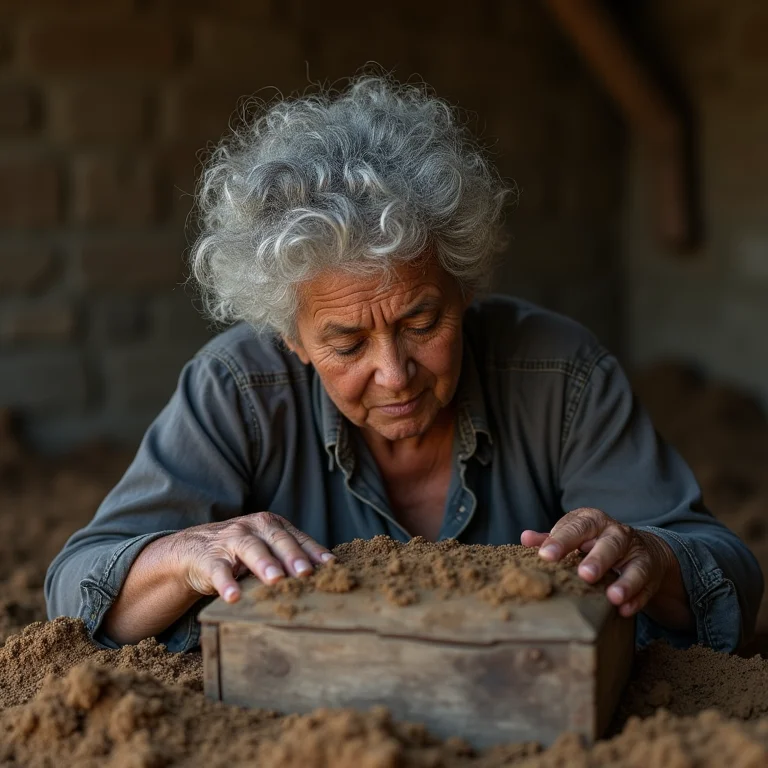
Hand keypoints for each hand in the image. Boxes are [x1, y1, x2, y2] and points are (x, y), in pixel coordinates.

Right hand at [169, 511, 334, 604]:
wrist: (191, 550)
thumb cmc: (239, 552)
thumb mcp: (265, 548)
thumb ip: (289, 557)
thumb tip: (326, 575)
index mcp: (270, 525)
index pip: (297, 538)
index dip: (313, 551)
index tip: (330, 566)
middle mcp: (252, 528)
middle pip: (276, 540)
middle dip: (293, 556)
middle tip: (306, 573)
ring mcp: (230, 541)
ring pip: (250, 549)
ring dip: (264, 564)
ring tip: (275, 580)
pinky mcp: (208, 558)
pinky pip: (218, 570)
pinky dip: (226, 583)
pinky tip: (233, 597)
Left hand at [521, 507, 680, 618]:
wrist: (639, 547)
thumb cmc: (594, 542)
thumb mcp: (574, 536)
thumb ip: (551, 538)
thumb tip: (525, 538)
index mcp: (592, 521)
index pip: (576, 527)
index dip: (561, 540)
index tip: (545, 556)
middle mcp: (616, 533)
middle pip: (609, 543)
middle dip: (598, 559)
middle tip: (584, 575)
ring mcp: (636, 553)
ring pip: (634, 565)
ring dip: (624, 582)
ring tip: (612, 597)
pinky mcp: (650, 572)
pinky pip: (646, 586)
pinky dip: (637, 598)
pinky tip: (625, 611)